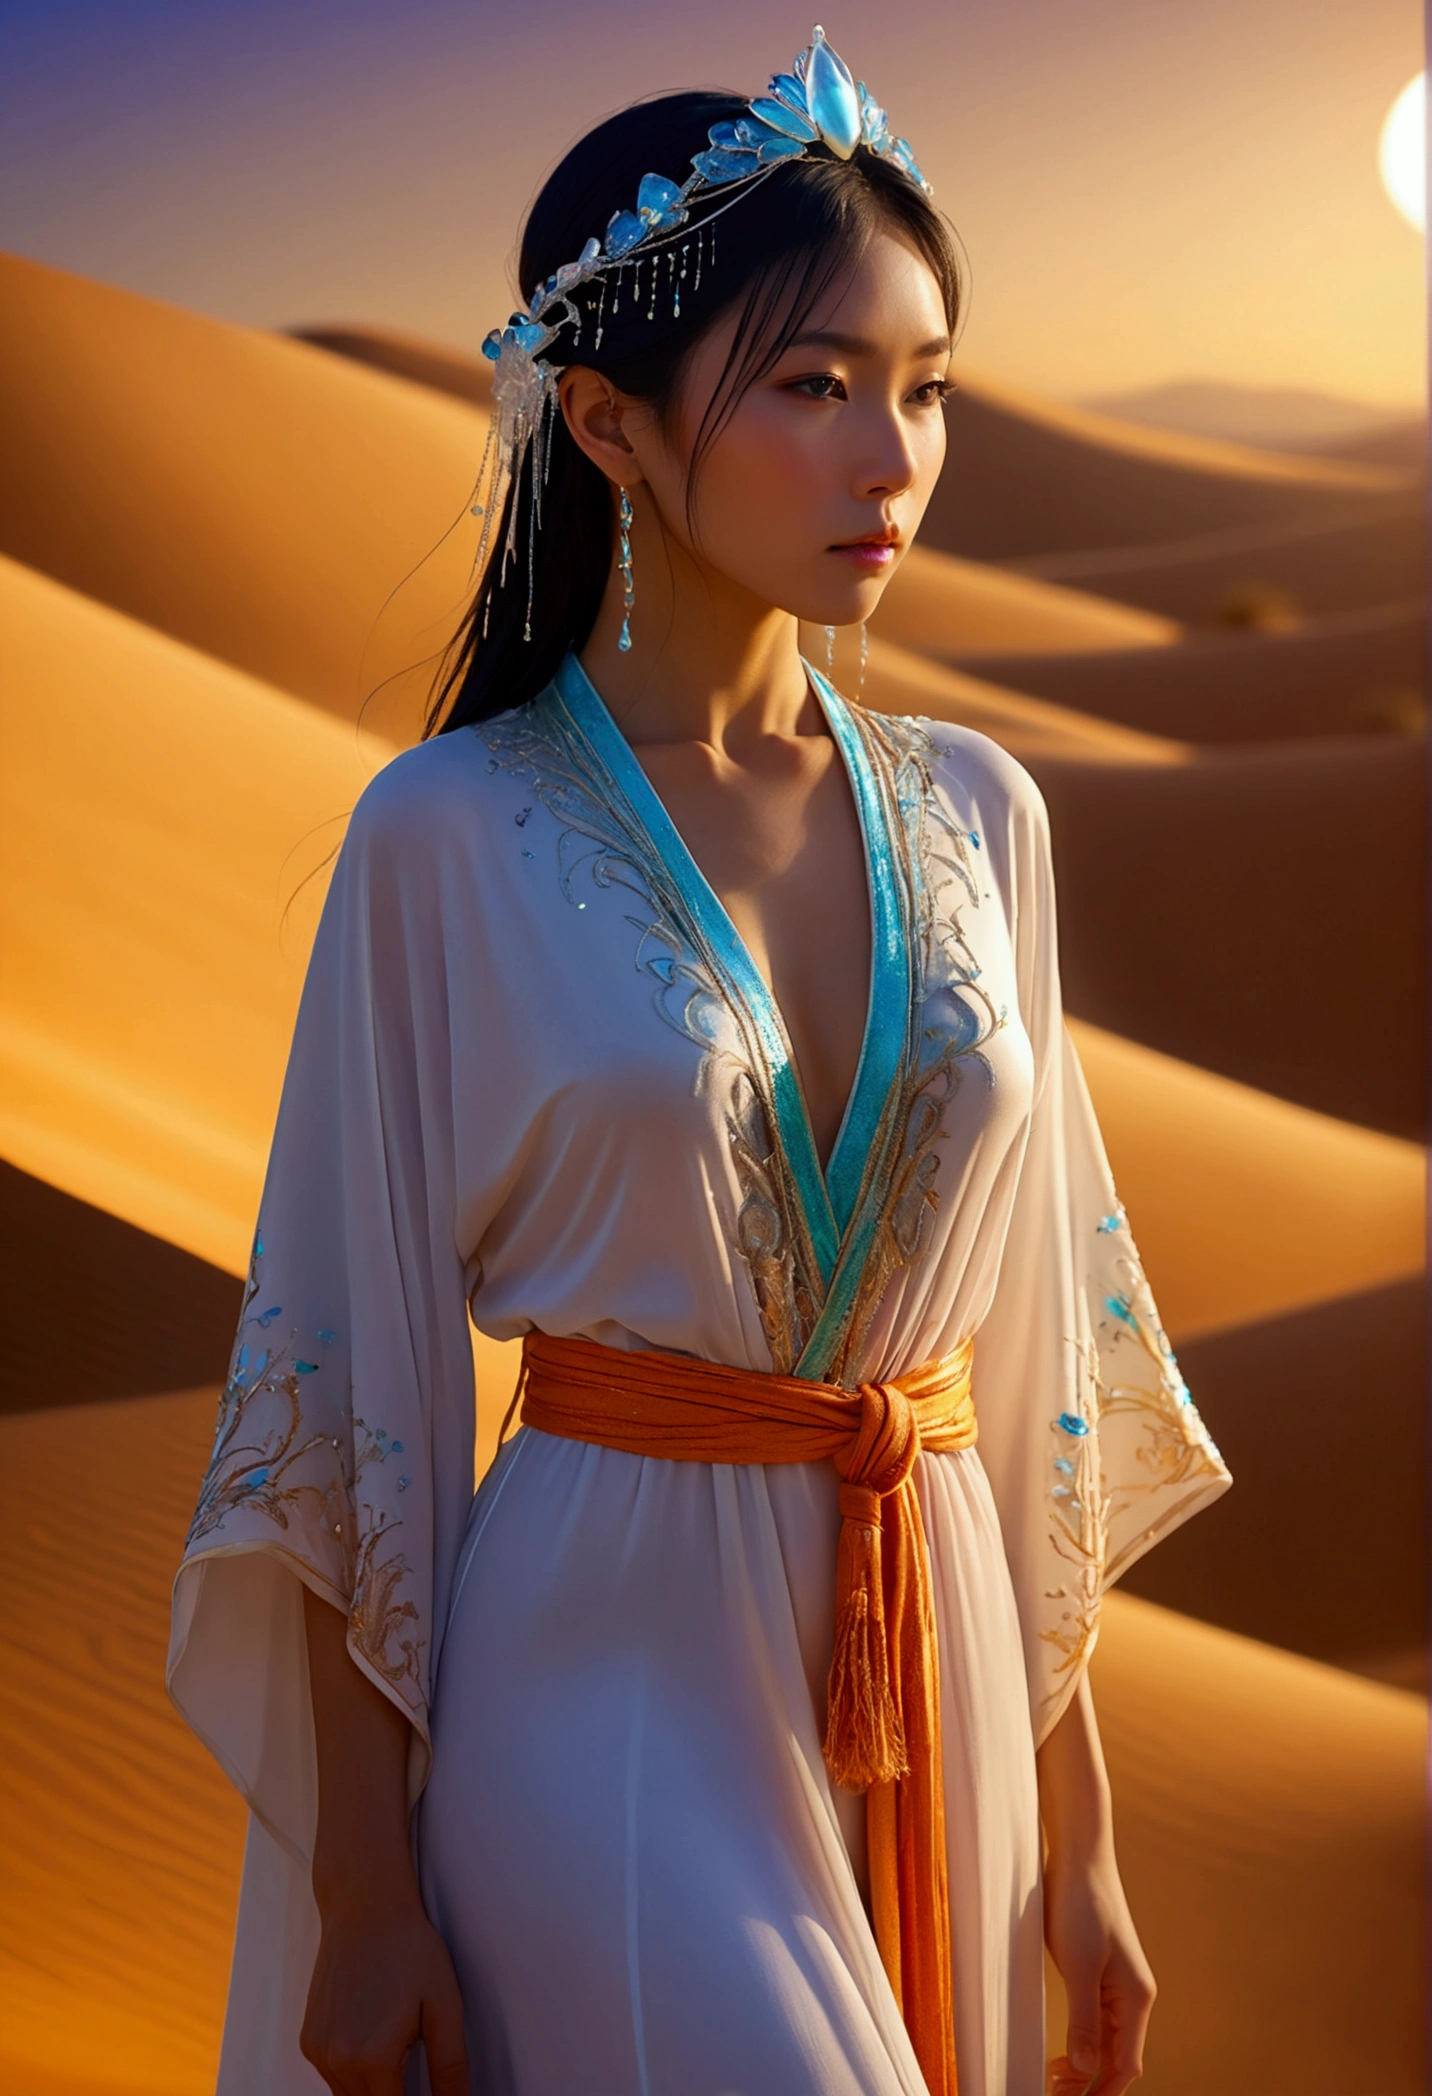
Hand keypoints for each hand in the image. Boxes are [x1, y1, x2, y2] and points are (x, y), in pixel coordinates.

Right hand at [300, 1884, 471, 2095]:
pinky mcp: (309, 2039)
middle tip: (411, 2058)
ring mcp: (318, 2051)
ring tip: (396, 2045)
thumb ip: (450, 2067)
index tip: (427, 2090)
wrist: (365, 1906)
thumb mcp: (445, 2006)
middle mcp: (337, 2061)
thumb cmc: (409, 1949)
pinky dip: (353, 2072)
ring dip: (374, 2088)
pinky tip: (372, 2037)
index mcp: (373, 2059)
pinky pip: (332, 2076)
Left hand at [1043, 1841, 1154, 2095]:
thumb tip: (1085, 2068)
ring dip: (1086, 2065)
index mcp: (1136, 1999)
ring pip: (1108, 2042)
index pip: (1125, 2064)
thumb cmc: (1081, 1905)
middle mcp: (1133, 1996)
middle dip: (1091, 2083)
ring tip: (1055, 2079)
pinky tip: (1064, 2050)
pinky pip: (1098, 2021)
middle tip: (1054, 2094)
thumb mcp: (1079, 1965)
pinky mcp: (1101, 1972)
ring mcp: (1118, 1985)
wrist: (1079, 1857)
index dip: (1101, 2092)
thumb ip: (1084, 2019)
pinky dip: (1084, 2042)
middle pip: (1118, 2058)